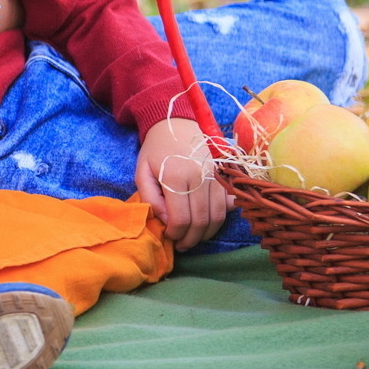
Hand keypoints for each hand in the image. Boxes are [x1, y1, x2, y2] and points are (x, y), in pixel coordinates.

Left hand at [134, 117, 232, 248]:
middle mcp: (199, 177)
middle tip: (181, 244)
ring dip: (206, 234)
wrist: (176, 124)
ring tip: (193, 238)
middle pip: (201, 221)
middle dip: (190, 239)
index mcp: (176, 176)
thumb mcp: (142, 172)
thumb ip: (150, 198)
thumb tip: (166, 220)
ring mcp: (215, 177)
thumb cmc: (156, 150)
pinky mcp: (224, 176)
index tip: (168, 235)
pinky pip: (227, 206)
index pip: (181, 218)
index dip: (175, 234)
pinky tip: (206, 223)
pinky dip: (219, 219)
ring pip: (217, 217)